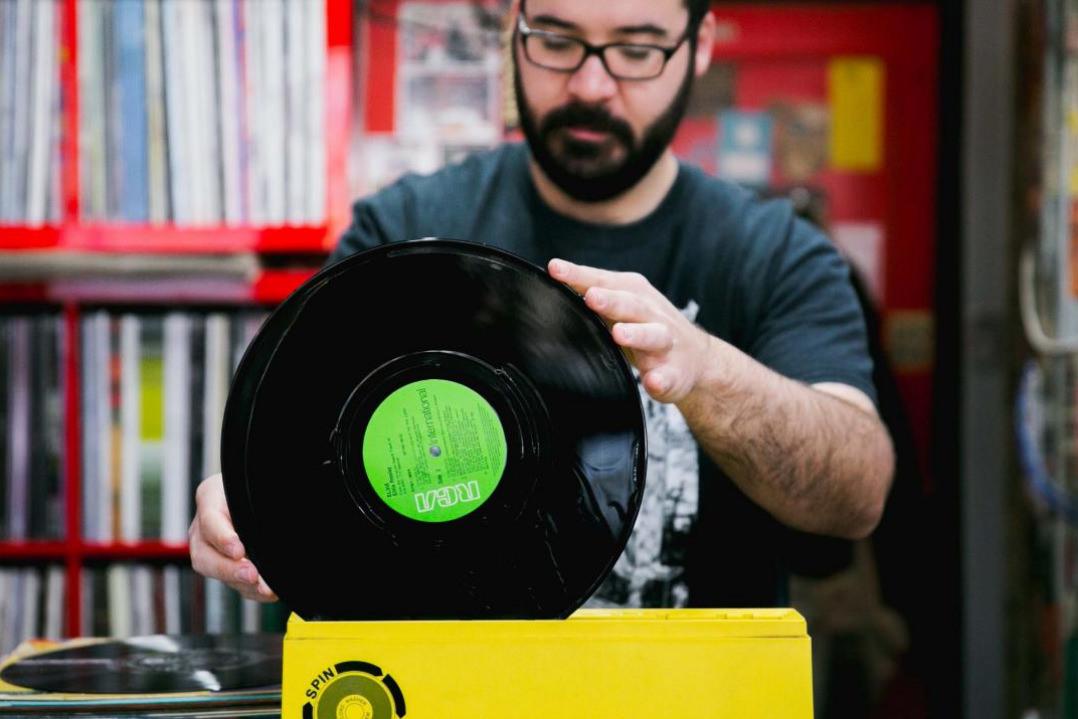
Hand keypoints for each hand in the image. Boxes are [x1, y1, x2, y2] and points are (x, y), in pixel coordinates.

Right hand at [188, 474, 277, 601]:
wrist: (257, 494)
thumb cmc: (257, 485)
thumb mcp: (258, 484)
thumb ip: (264, 497)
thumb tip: (281, 517)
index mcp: (211, 497)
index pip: (210, 519)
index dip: (223, 538)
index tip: (239, 551)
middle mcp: (203, 527)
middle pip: (204, 554)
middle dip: (228, 569)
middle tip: (251, 575)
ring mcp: (210, 549)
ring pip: (217, 573)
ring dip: (242, 583)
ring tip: (265, 589)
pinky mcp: (223, 566)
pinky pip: (232, 583)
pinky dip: (251, 590)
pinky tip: (269, 591)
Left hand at [548, 258, 712, 403]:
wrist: (698, 360)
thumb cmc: (647, 327)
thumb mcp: (622, 306)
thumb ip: (591, 296)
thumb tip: (547, 286)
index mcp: (634, 294)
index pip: (603, 281)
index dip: (579, 275)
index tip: (555, 268)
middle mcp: (651, 314)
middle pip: (631, 304)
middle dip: (611, 301)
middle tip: (591, 298)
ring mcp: (665, 344)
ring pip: (652, 335)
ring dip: (636, 334)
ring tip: (619, 334)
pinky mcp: (674, 373)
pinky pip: (668, 376)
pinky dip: (661, 378)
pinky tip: (653, 381)